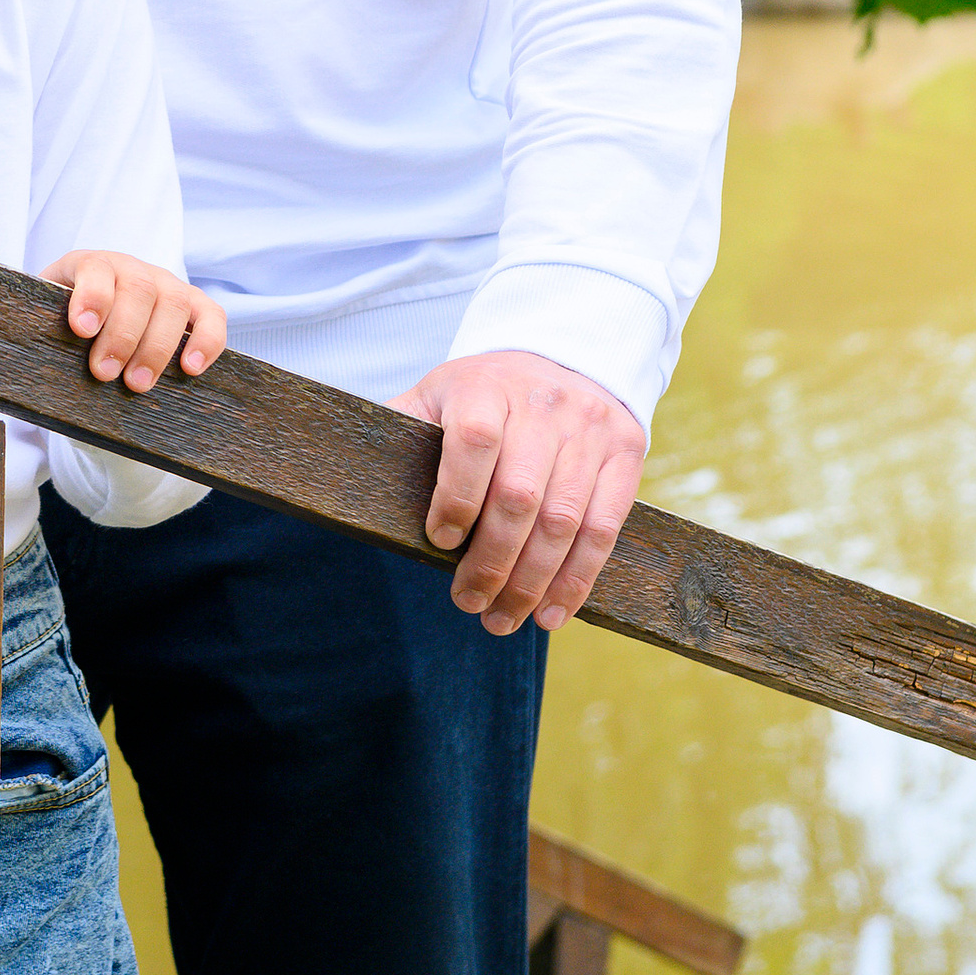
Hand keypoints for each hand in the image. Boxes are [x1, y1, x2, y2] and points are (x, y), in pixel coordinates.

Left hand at [43, 251, 227, 393]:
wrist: (98, 317)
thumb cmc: (71, 325)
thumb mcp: (50, 319)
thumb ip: (43, 328)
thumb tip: (22, 354)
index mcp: (91, 266)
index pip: (95, 268)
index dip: (93, 296)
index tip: (82, 329)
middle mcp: (132, 268)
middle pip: (138, 289)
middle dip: (122, 335)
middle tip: (104, 372)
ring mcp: (167, 284)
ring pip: (173, 302)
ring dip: (156, 347)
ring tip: (137, 384)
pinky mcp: (196, 305)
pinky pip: (212, 315)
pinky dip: (206, 341)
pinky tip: (191, 369)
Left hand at [390, 350, 645, 636]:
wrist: (564, 355)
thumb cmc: (484, 391)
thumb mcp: (437, 392)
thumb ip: (402, 427)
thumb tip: (349, 471)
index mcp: (487, 386)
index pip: (473, 441)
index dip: (456, 497)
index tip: (439, 541)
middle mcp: (544, 405)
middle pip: (520, 495)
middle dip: (492, 562)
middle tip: (468, 603)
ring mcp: (591, 429)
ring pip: (565, 521)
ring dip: (533, 582)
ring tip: (503, 619)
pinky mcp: (626, 453)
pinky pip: (606, 528)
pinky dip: (578, 579)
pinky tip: (551, 612)